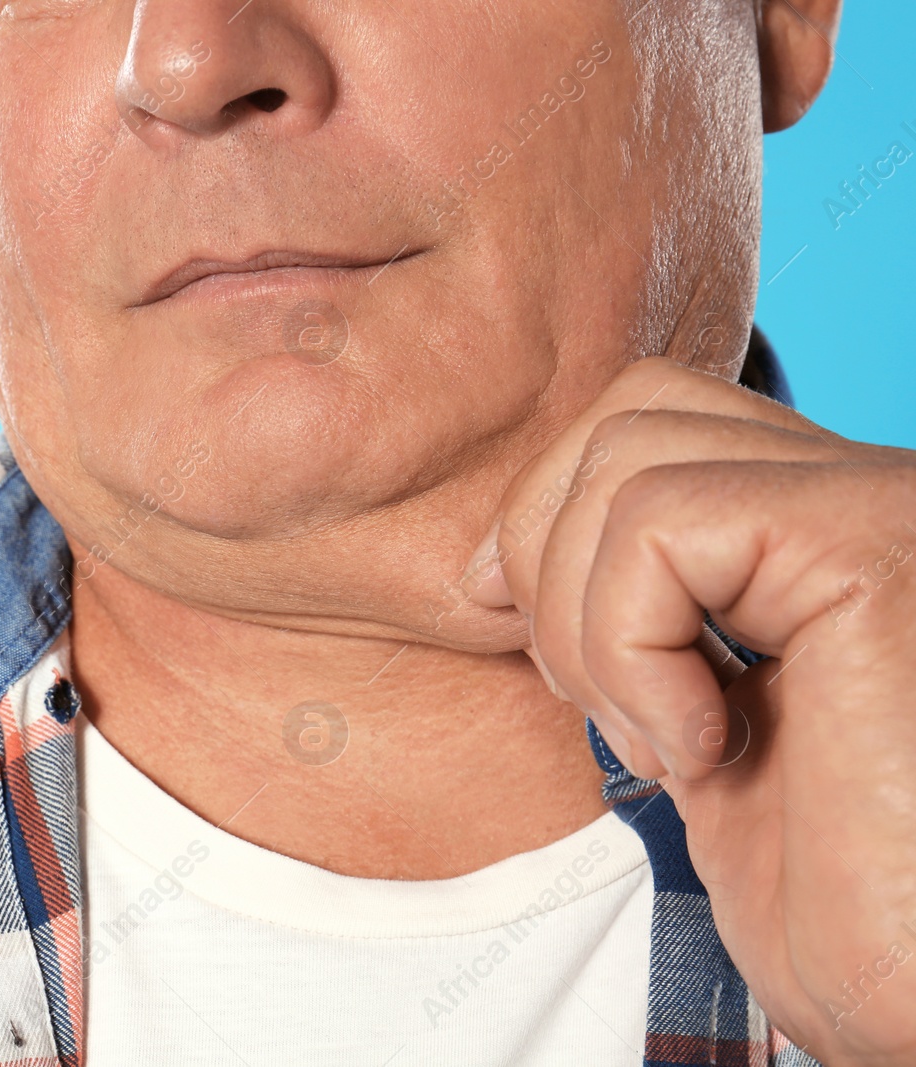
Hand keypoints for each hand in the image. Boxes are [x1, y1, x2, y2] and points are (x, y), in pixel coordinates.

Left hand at [466, 357, 915, 1063]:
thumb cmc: (842, 902)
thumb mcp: (699, 728)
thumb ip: (637, 624)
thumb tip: (499, 563)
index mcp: (827, 537)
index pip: (648, 422)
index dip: (544, 512)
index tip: (508, 622)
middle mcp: (869, 497)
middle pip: (631, 410)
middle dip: (543, 549)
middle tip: (586, 699)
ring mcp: (882, 511)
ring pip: (629, 456)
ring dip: (585, 621)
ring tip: (661, 743)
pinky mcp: (876, 551)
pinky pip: (662, 526)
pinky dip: (628, 647)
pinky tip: (702, 752)